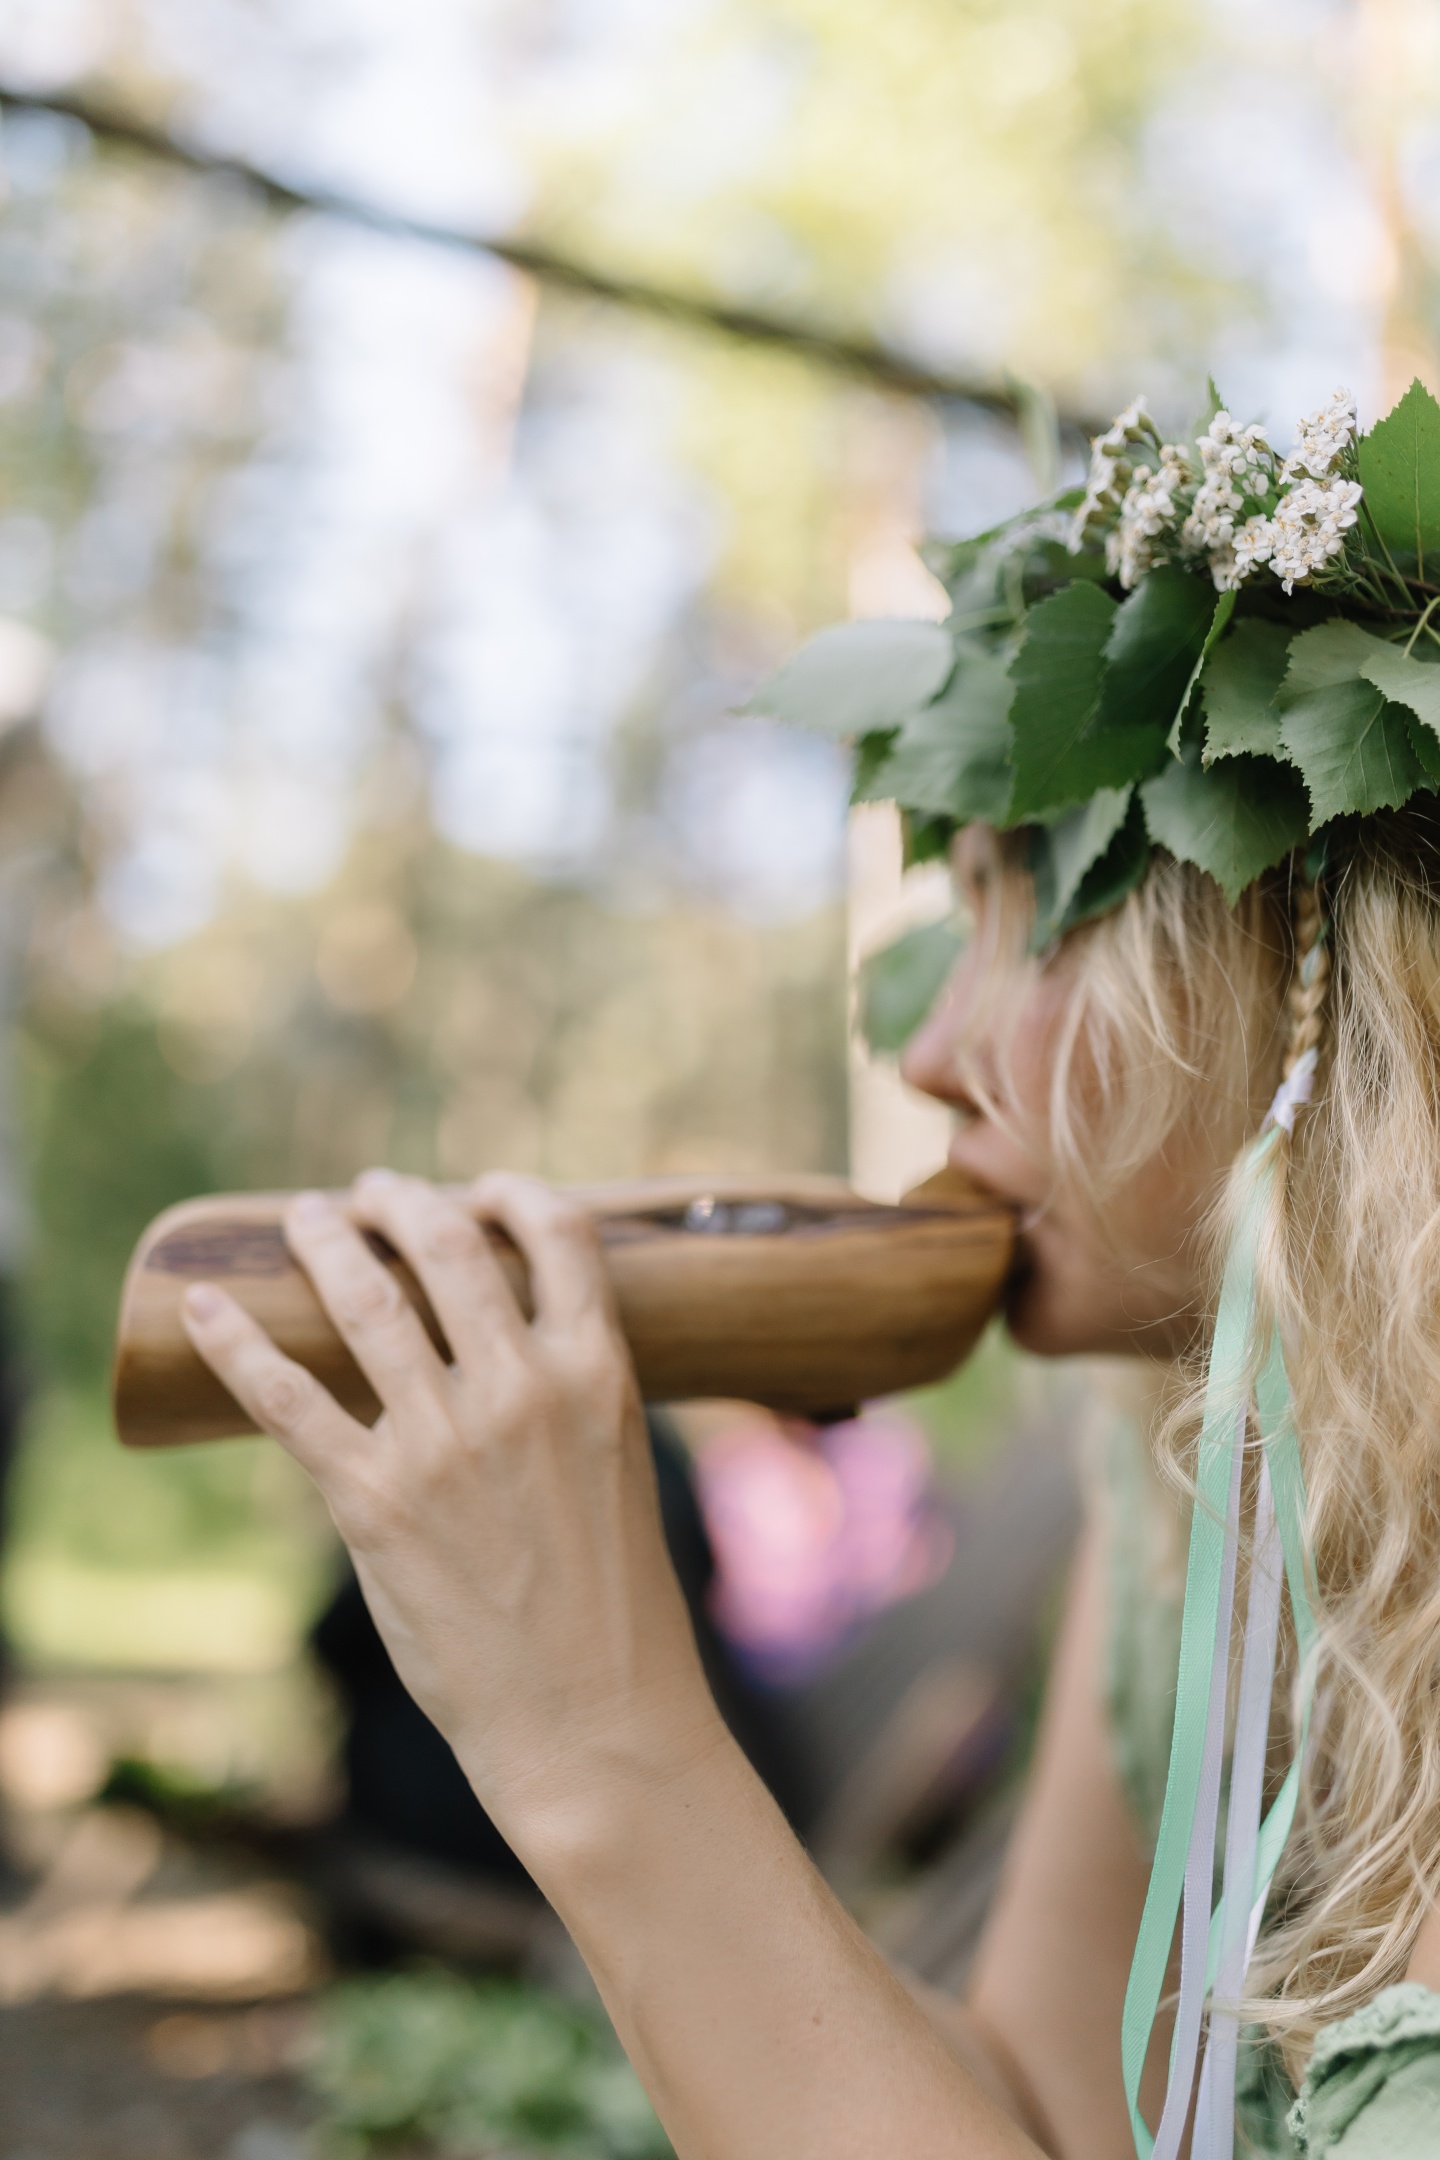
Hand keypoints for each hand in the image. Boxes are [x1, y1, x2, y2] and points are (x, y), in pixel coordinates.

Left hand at [181, 1170, 725, 1871]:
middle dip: (401, 1201)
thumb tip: (509, 1343)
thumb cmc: (616, 1600)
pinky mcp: (375, 1502)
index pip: (558, 1235)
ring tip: (308, 1218)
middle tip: (373, 1192)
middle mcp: (522, 1391)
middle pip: (448, 1246)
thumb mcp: (620, 1466)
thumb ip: (573, 1394)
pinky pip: (288, 1400)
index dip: (513, 1193)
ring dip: (327, 1243)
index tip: (479, 1187)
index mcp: (598, 1374)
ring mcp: (444, 1444)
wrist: (593, 1714)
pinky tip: (205, 1309)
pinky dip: (237, 1346)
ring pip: (367, 1302)